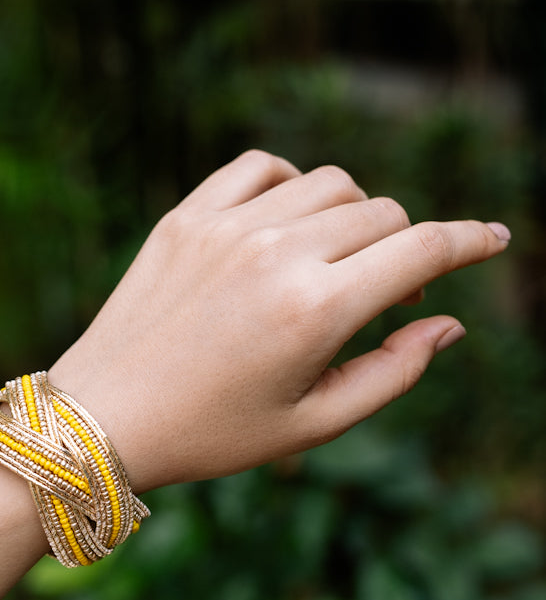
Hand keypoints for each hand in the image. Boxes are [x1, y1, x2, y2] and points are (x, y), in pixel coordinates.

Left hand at [49, 150, 508, 492]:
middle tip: (386, 293)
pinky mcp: (186, 215)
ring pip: (329, 184)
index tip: (493, 239)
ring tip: (331, 264)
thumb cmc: (213, 433)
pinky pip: (260, 165)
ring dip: (351, 217)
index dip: (470, 240)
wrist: (105, 416)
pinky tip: (284, 223)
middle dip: (404, 248)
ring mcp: (227, 227)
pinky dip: (289, 184)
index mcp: (317, 310)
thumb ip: (394, 371)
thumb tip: (448, 322)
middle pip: (382, 213)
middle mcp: (277, 254)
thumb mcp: (314, 423)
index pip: (422, 247)